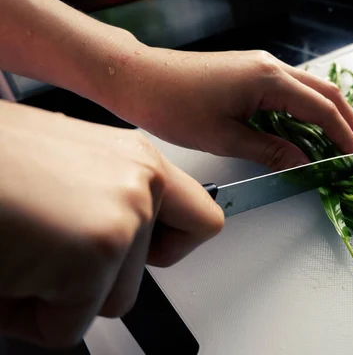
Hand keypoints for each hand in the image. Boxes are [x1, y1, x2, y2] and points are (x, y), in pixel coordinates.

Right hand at [0, 100, 223, 347]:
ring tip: (16, 256)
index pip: (199, 219)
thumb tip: (131, 243)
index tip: (155, 255)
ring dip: (58, 296)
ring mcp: (123, 216)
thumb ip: (107, 200)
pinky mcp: (94, 253)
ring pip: (110, 302)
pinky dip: (28, 317)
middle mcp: (139, 181)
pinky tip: (3, 273)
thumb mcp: (64, 167)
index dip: (172, 248)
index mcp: (135, 159)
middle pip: (143, 275)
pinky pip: (67, 327)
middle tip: (41, 253)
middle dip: (88, 280)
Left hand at [103, 49, 352, 170]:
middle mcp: (271, 66)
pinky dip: (308, 108)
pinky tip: (311, 124)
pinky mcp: (250, 71)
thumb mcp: (225, 136)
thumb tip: (303, 163)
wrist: (139, 77)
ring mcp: (260, 65)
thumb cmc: (174, 105)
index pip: (320, 109)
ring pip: (309, 88)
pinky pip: (291, 89)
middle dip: (348, 119)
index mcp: (268, 79)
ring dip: (330, 112)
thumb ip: (270, 149)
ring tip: (348, 136)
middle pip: (324, 92)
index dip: (343, 135)